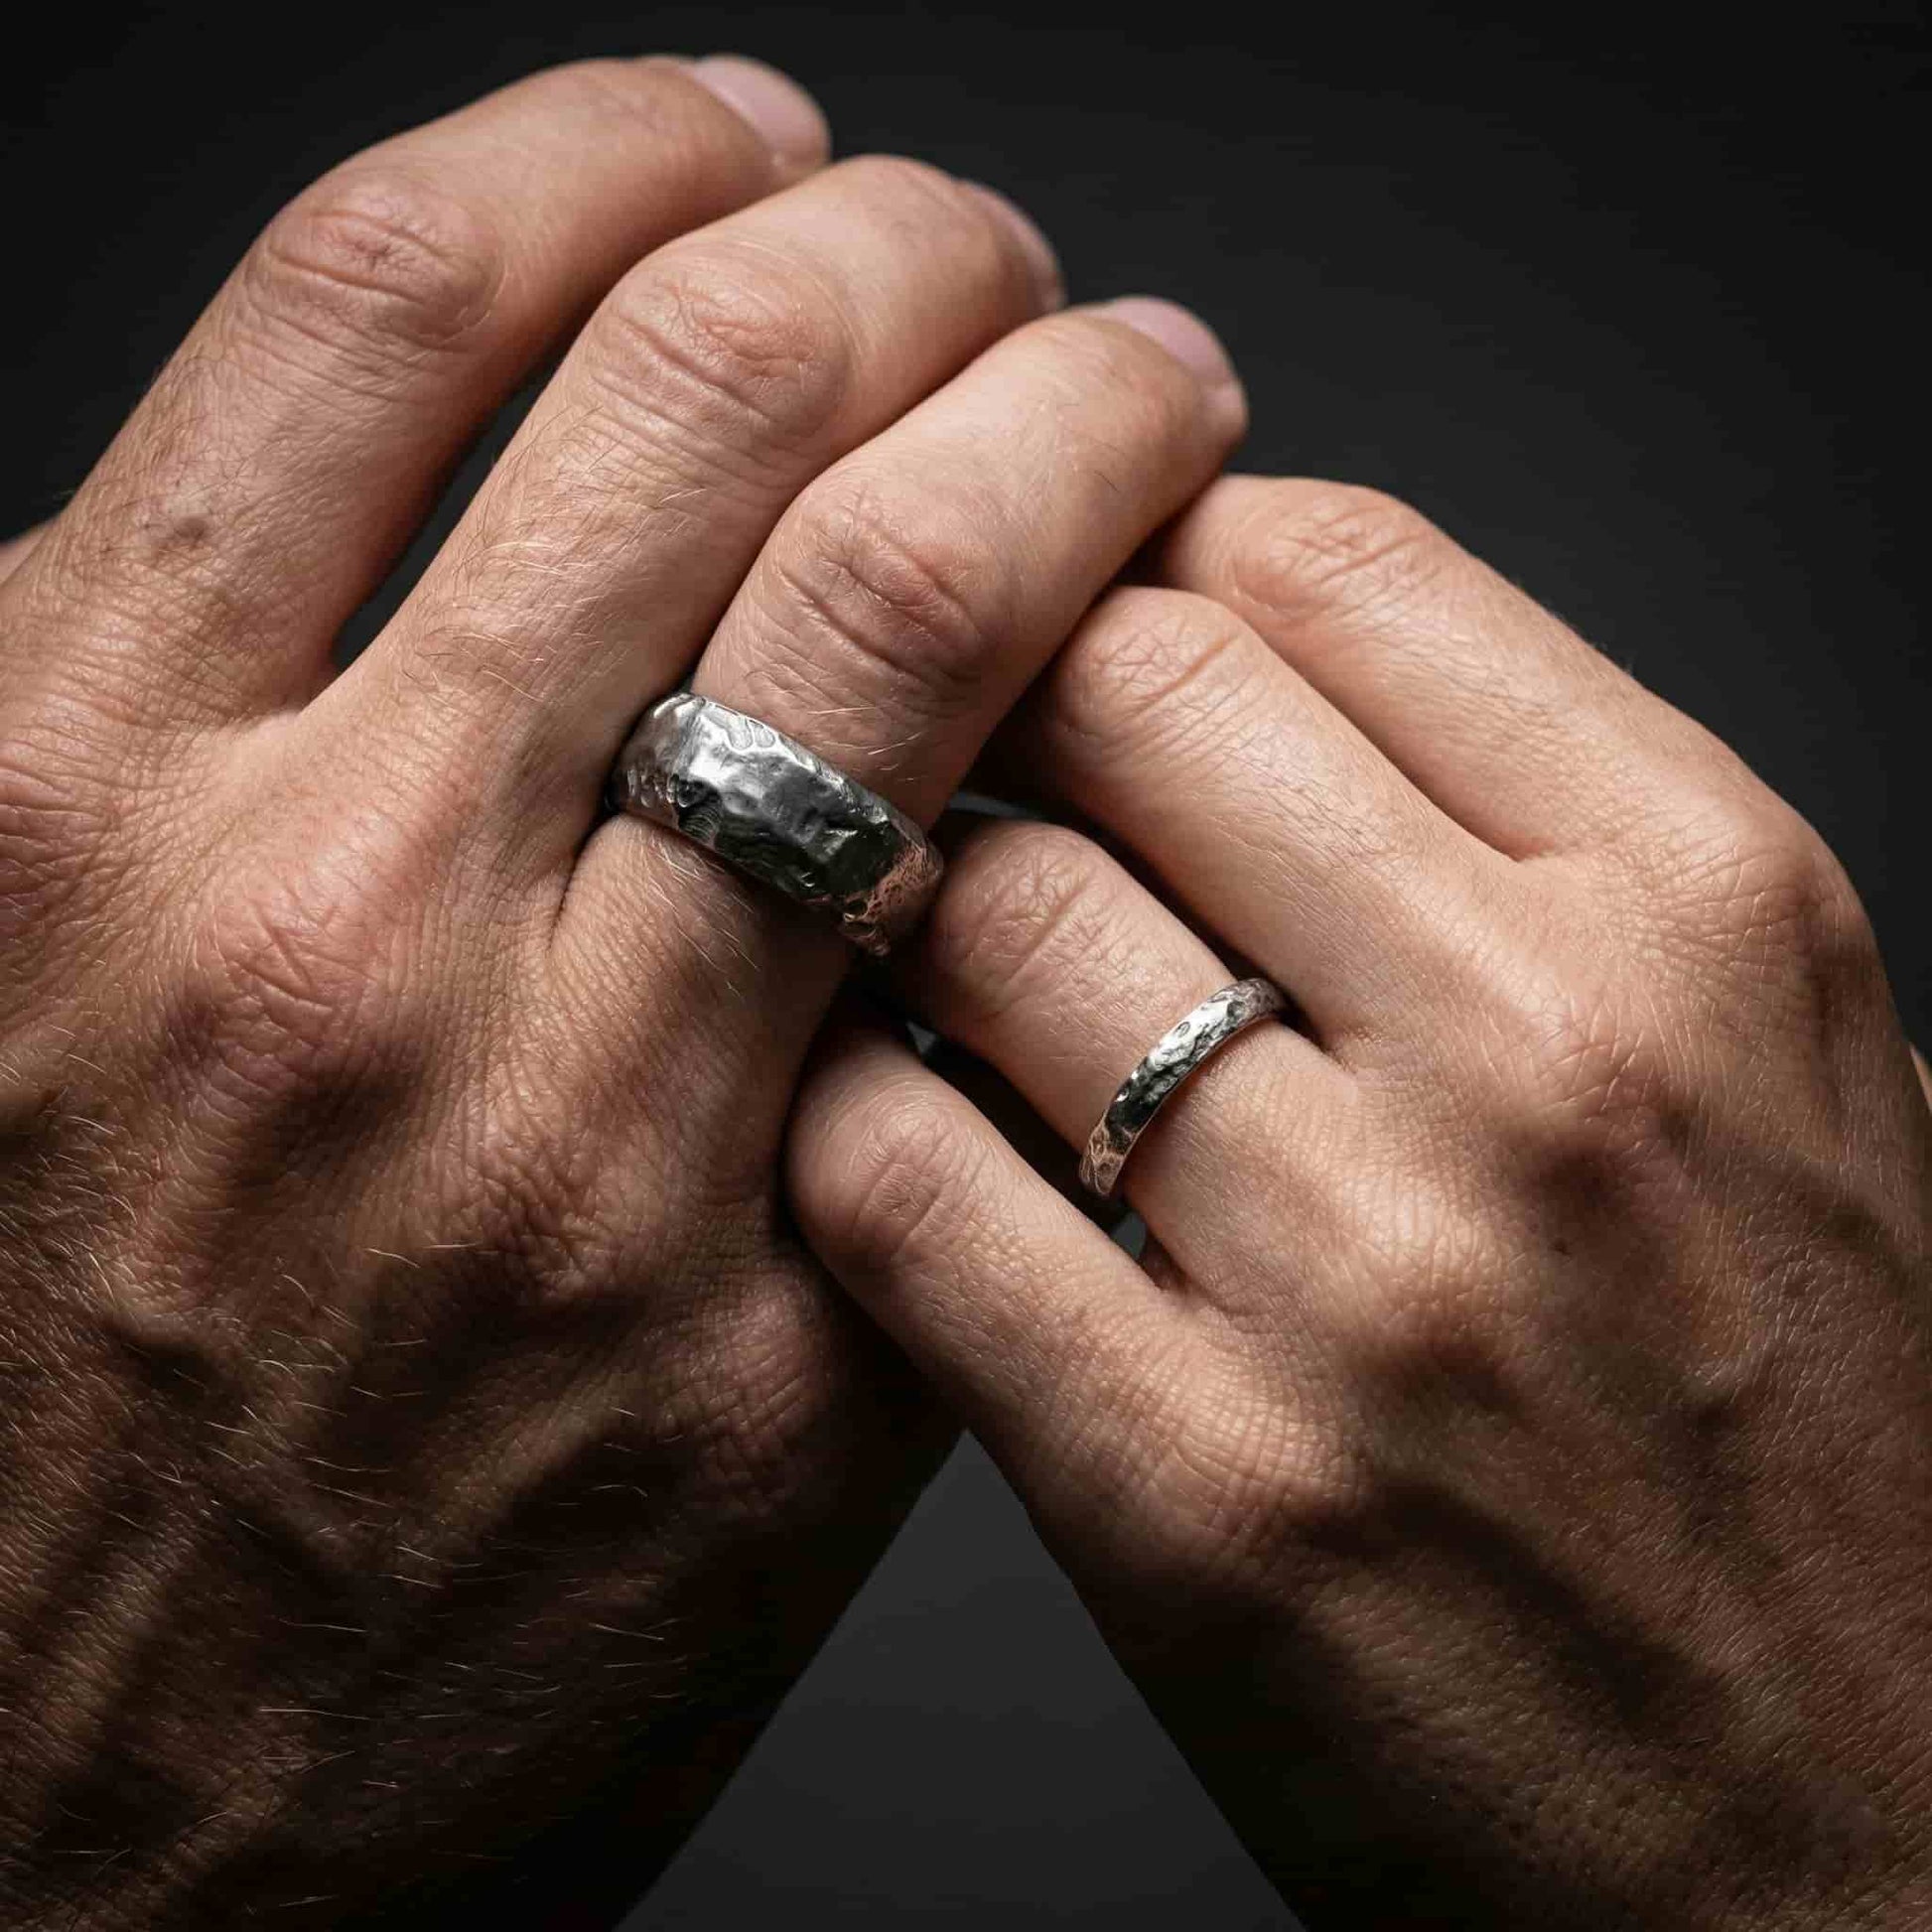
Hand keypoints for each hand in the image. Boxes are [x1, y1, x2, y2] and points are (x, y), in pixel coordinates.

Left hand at [0, 55, 1244, 1927]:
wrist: (31, 1813)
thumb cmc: (402, 1669)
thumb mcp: (763, 1479)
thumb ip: (911, 1163)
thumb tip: (1016, 869)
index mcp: (636, 1149)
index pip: (924, 633)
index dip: (1081, 447)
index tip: (1157, 407)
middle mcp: (386, 949)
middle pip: (723, 429)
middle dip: (930, 273)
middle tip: (1012, 265)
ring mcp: (130, 832)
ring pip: (423, 318)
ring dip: (649, 164)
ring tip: (774, 142)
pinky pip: (189, 393)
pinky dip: (398, 256)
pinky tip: (515, 239)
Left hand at [790, 476, 1931, 1927]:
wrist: (1860, 1836)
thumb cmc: (1795, 1425)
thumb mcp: (1758, 1049)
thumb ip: (1520, 827)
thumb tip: (1240, 639)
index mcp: (1706, 892)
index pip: (1325, 557)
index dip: (1143, 535)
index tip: (1073, 595)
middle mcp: (1555, 1044)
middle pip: (1125, 676)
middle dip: (994, 682)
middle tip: (947, 754)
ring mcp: (1377, 1271)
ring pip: (978, 904)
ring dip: (895, 903)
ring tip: (908, 956)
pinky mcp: (1205, 1494)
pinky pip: (898, 1183)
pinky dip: (840, 1125)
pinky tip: (877, 1140)